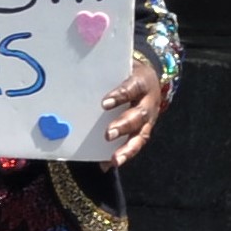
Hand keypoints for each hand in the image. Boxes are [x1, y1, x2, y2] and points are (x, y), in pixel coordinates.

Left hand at [101, 54, 166, 168]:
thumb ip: (106, 72)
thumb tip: (80, 70)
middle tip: (108, 134)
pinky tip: (108, 164)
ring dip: (127, 148)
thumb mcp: (121, 67)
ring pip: (141, 135)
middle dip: (123, 125)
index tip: (104, 103)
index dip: (120, 95)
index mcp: (142, 82)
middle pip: (139, 115)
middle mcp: (148, 103)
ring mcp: (149, 119)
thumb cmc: (127, 73)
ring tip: (115, 160)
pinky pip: (135, 144)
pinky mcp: (144, 130)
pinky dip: (123, 155)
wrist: (150, 78)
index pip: (133, 87)